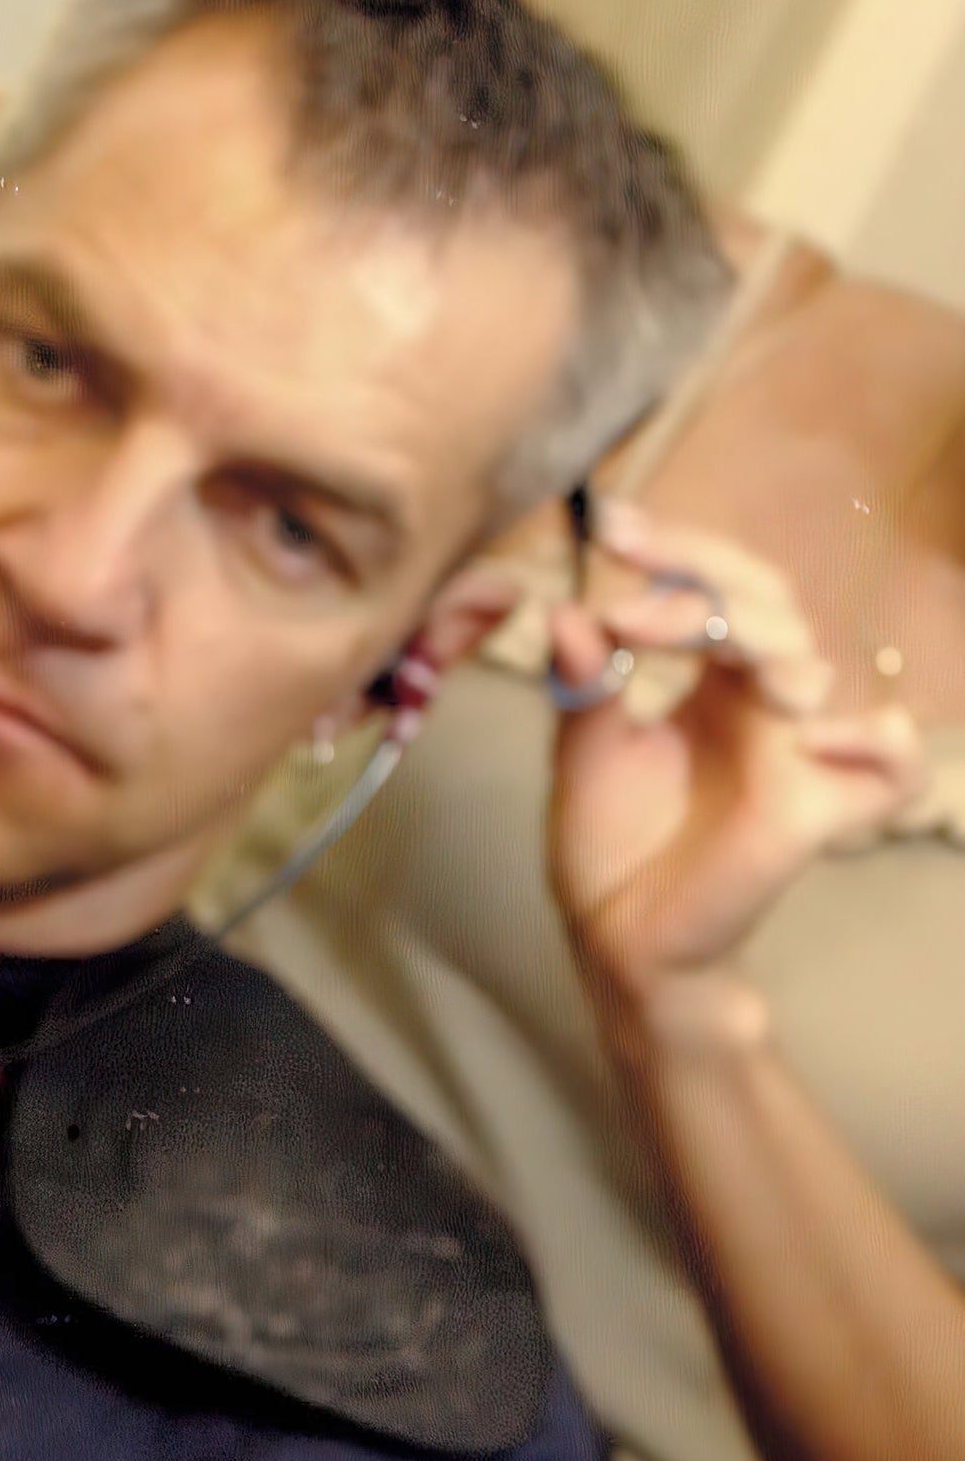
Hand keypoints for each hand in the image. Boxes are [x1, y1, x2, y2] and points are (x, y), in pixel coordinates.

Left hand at [547, 500, 924, 1047]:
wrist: (619, 938)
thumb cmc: (611, 842)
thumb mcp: (583, 755)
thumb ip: (584, 687)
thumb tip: (568, 609)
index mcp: (710, 679)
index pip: (717, 586)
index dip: (676, 550)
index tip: (610, 522)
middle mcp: (762, 704)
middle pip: (767, 604)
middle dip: (698, 582)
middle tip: (624, 603)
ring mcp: (796, 754)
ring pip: (807, 664)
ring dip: (745, 638)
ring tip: (661, 637)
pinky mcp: (816, 812)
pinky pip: (891, 767)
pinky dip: (875, 742)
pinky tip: (810, 735)